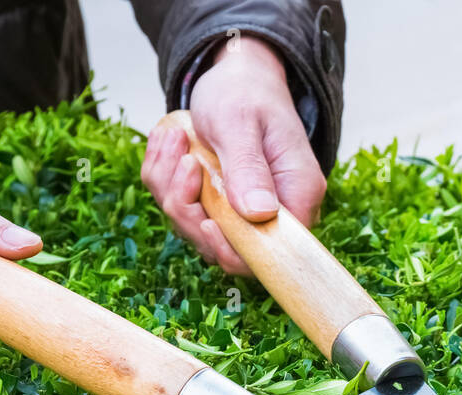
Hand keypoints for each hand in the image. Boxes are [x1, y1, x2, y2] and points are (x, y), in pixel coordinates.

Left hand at [141, 35, 325, 275]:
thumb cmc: (245, 93)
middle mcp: (274, 214)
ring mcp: (242, 213)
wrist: (237, 77)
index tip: (204, 218)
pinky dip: (165, 178)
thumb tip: (258, 213)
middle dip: (189, 209)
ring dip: (171, 187)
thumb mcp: (241, 122)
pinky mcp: (216, 207)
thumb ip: (249, 168)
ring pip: (196, 230)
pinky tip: (170, 143)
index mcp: (296, 195)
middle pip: (226, 249)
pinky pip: (181, 210)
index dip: (233, 248)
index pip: (271, 251)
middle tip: (183, 159)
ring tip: (175, 139)